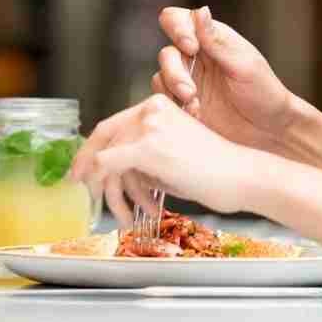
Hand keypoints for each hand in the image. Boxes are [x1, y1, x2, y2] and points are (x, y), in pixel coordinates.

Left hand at [70, 93, 271, 225]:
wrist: (242, 176)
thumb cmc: (214, 172)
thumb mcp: (171, 154)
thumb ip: (141, 155)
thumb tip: (110, 170)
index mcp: (157, 105)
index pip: (111, 125)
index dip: (89, 150)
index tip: (79, 170)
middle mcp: (150, 109)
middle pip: (103, 139)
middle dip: (88, 170)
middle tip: (82, 191)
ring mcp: (148, 126)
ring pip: (107, 161)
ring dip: (113, 194)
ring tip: (128, 216)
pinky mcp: (147, 147)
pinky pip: (110, 167)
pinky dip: (111, 191)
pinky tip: (128, 212)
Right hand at [152, 6, 297, 152]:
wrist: (269, 132)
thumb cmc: (264, 92)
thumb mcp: (243, 65)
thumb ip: (217, 41)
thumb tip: (201, 10)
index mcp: (210, 39)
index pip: (178, 20)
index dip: (177, 28)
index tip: (191, 47)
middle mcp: (195, 58)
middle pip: (166, 54)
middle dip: (174, 72)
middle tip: (190, 92)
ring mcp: (187, 82)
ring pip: (161, 78)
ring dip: (174, 92)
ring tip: (196, 107)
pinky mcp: (183, 106)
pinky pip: (165, 101)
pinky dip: (176, 108)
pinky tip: (197, 116)